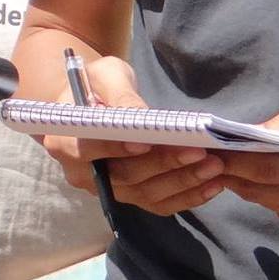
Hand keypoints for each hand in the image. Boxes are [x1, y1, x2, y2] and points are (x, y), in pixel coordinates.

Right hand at [40, 55, 224, 216]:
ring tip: (214, 166)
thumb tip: (139, 117)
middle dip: (163, 165)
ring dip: (182, 183)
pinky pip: (158, 204)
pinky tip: (212, 186)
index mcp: (64, 140)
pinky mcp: (129, 196)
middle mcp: (81, 173)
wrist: (96, 100)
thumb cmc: (98, 83)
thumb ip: (120, 95)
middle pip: (123, 176)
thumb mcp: (106, 75)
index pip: (88, 150)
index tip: (147, 142)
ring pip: (144, 194)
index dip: (115, 149)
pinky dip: (187, 197)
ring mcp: (107, 189)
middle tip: (199, 152)